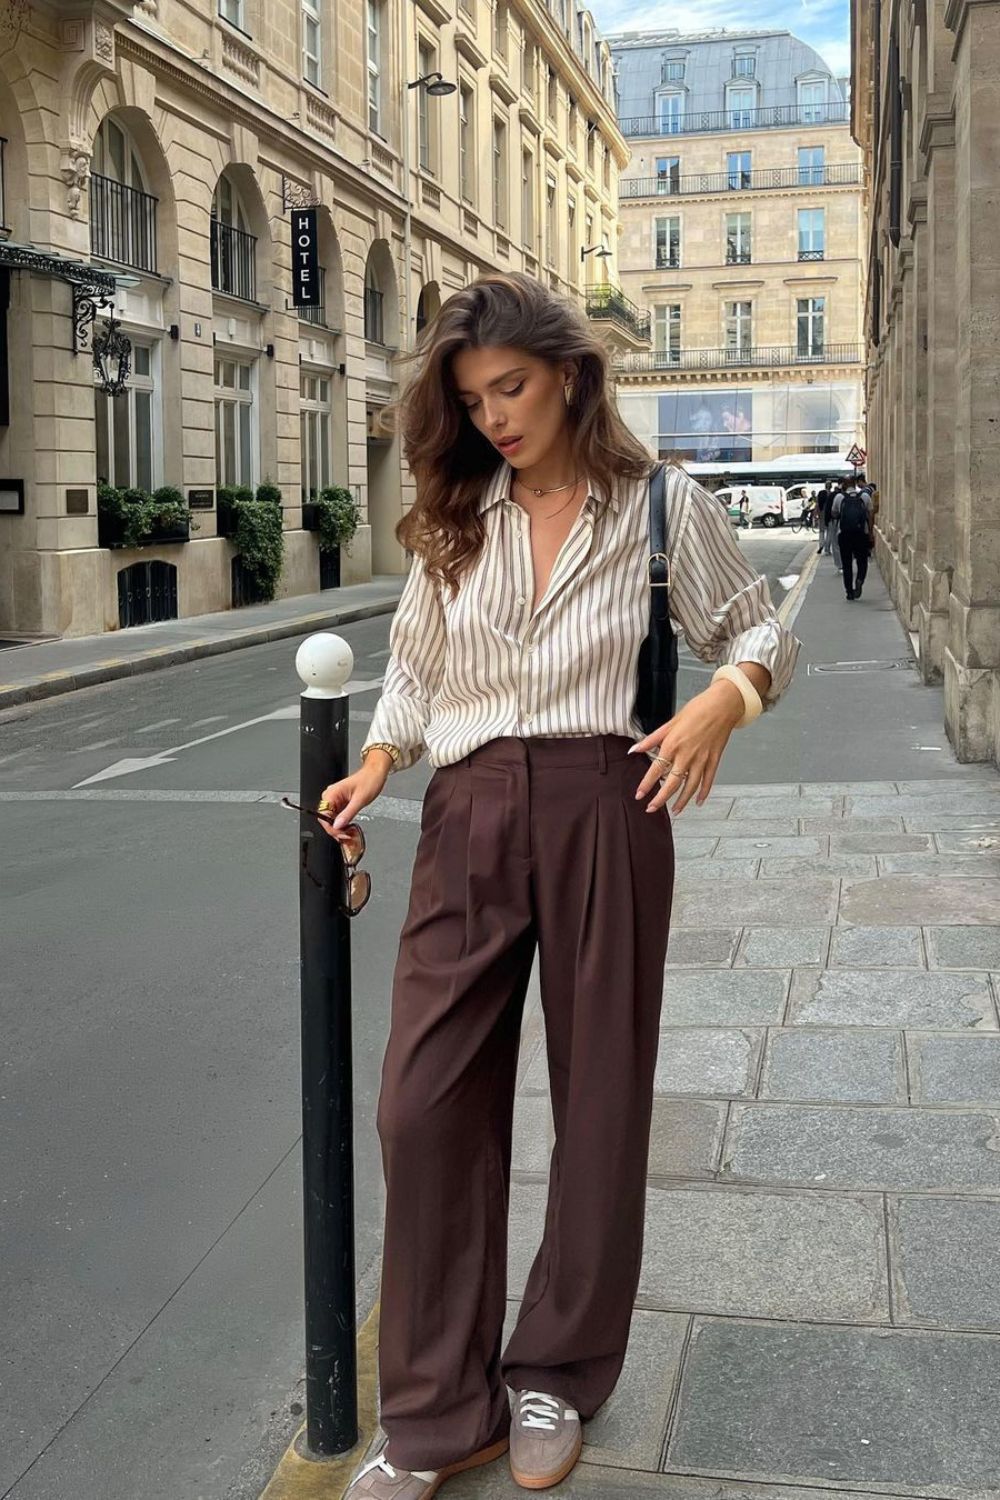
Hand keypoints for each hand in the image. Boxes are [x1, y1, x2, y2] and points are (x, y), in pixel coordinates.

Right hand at [318, 761, 390, 841]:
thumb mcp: (360, 800)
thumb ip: (348, 814)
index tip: (340, 834)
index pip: (323, 815)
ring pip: (332, 820)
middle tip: (346, 837)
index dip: (330, 827)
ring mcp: (336, 800)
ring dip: (339, 828)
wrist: (375, 774)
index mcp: (332, 793)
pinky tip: (349, 829)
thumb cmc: (369, 780)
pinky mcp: (341, 804)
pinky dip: (343, 824)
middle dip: (335, 830)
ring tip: (349, 834)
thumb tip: (337, 825)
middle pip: (326, 819)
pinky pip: (338, 817)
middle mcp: (331, 796)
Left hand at [630, 679, 744, 814]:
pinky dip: (704, 792)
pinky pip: (708, 780)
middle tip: (652, 809)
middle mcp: (687, 755)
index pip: (656, 770)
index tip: (639, 795)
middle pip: (672, 783)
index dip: (646, 784)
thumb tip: (634, 749)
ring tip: (675, 810)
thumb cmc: (697, 710)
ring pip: (691, 786)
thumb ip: (652, 739)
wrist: (722, 705)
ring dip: (682, 801)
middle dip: (661, 799)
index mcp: (673, 744)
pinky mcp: (714, 759)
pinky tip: (698, 801)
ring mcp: (702, 759)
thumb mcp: (670, 722)